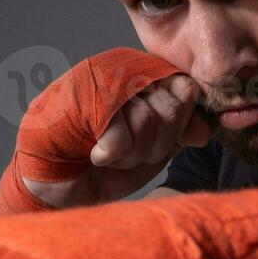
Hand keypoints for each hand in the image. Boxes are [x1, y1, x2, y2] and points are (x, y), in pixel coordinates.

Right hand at [24, 72, 210, 207]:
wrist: (54, 189)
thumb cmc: (102, 168)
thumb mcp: (151, 152)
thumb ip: (178, 134)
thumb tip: (203, 130)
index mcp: (140, 76)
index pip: (184, 87)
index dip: (181, 122)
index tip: (163, 144)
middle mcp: (120, 69)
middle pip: (172, 103)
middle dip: (157, 142)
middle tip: (130, 154)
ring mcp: (96, 79)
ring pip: (146, 119)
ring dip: (132, 152)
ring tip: (109, 155)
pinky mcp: (77, 99)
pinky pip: (121, 133)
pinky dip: (112, 154)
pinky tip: (95, 154)